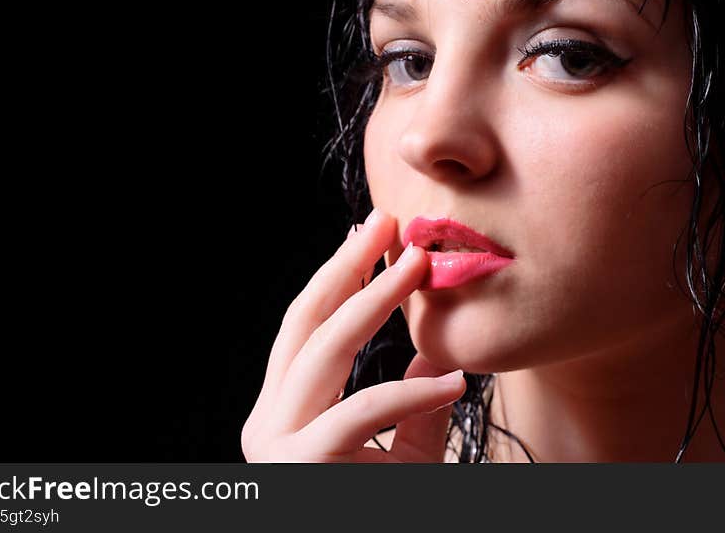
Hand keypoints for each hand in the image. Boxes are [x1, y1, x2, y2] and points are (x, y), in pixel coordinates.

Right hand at [240, 208, 465, 461]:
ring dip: (374, 298)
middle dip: (345, 265)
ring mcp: (279, 444)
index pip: (308, 330)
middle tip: (384, 220)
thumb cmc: (385, 514)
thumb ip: (415, 411)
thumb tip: (435, 359)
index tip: (369, 237)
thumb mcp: (406, 457)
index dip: (338, 278)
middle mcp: (270, 422)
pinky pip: (364, 410)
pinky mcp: (304, 467)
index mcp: (284, 413)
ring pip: (326, 350)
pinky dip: (412, 393)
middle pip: (305, 323)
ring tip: (417, 263)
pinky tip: (453, 382)